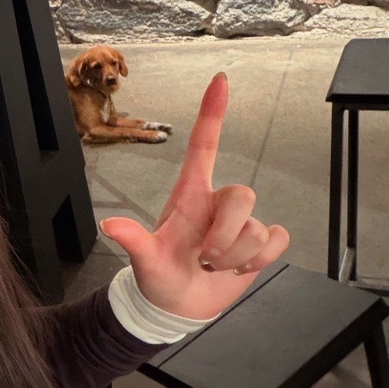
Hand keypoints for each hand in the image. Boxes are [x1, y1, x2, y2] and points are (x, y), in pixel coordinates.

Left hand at [99, 74, 288, 320]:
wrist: (177, 307)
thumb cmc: (158, 275)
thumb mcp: (144, 260)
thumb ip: (132, 241)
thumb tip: (110, 225)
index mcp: (189, 195)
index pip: (205, 145)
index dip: (212, 112)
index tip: (220, 80)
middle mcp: (217, 203)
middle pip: (244, 194)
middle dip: (227, 234)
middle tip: (204, 256)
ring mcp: (239, 223)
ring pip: (260, 227)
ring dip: (237, 256)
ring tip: (213, 266)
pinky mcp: (260, 244)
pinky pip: (278, 239)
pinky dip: (260, 260)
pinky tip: (239, 269)